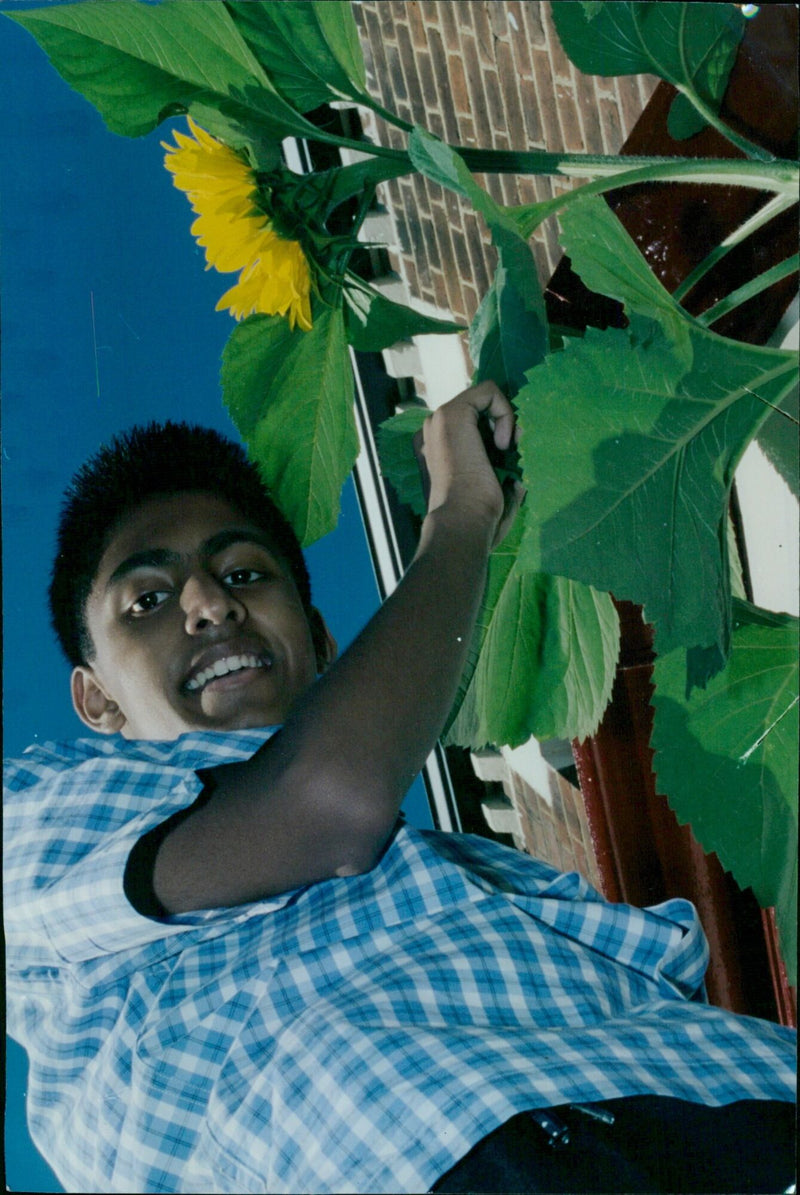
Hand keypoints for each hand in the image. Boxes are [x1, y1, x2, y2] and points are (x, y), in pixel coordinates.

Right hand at [415, 381, 521, 545]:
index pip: (472, 424)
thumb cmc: (477, 519)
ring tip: (505, 450)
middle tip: (509, 453)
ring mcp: (439, 420)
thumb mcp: (492, 490)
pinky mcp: (451, 413)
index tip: (505, 457)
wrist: (462, 523)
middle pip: (478, 410)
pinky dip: (505, 412)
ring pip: (483, 399)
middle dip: (501, 424)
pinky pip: (488, 392)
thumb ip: (501, 471)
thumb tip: (519, 463)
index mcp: (437, 450)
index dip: (495, 431)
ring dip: (504, 419)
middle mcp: (433, 432)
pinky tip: (502, 443)